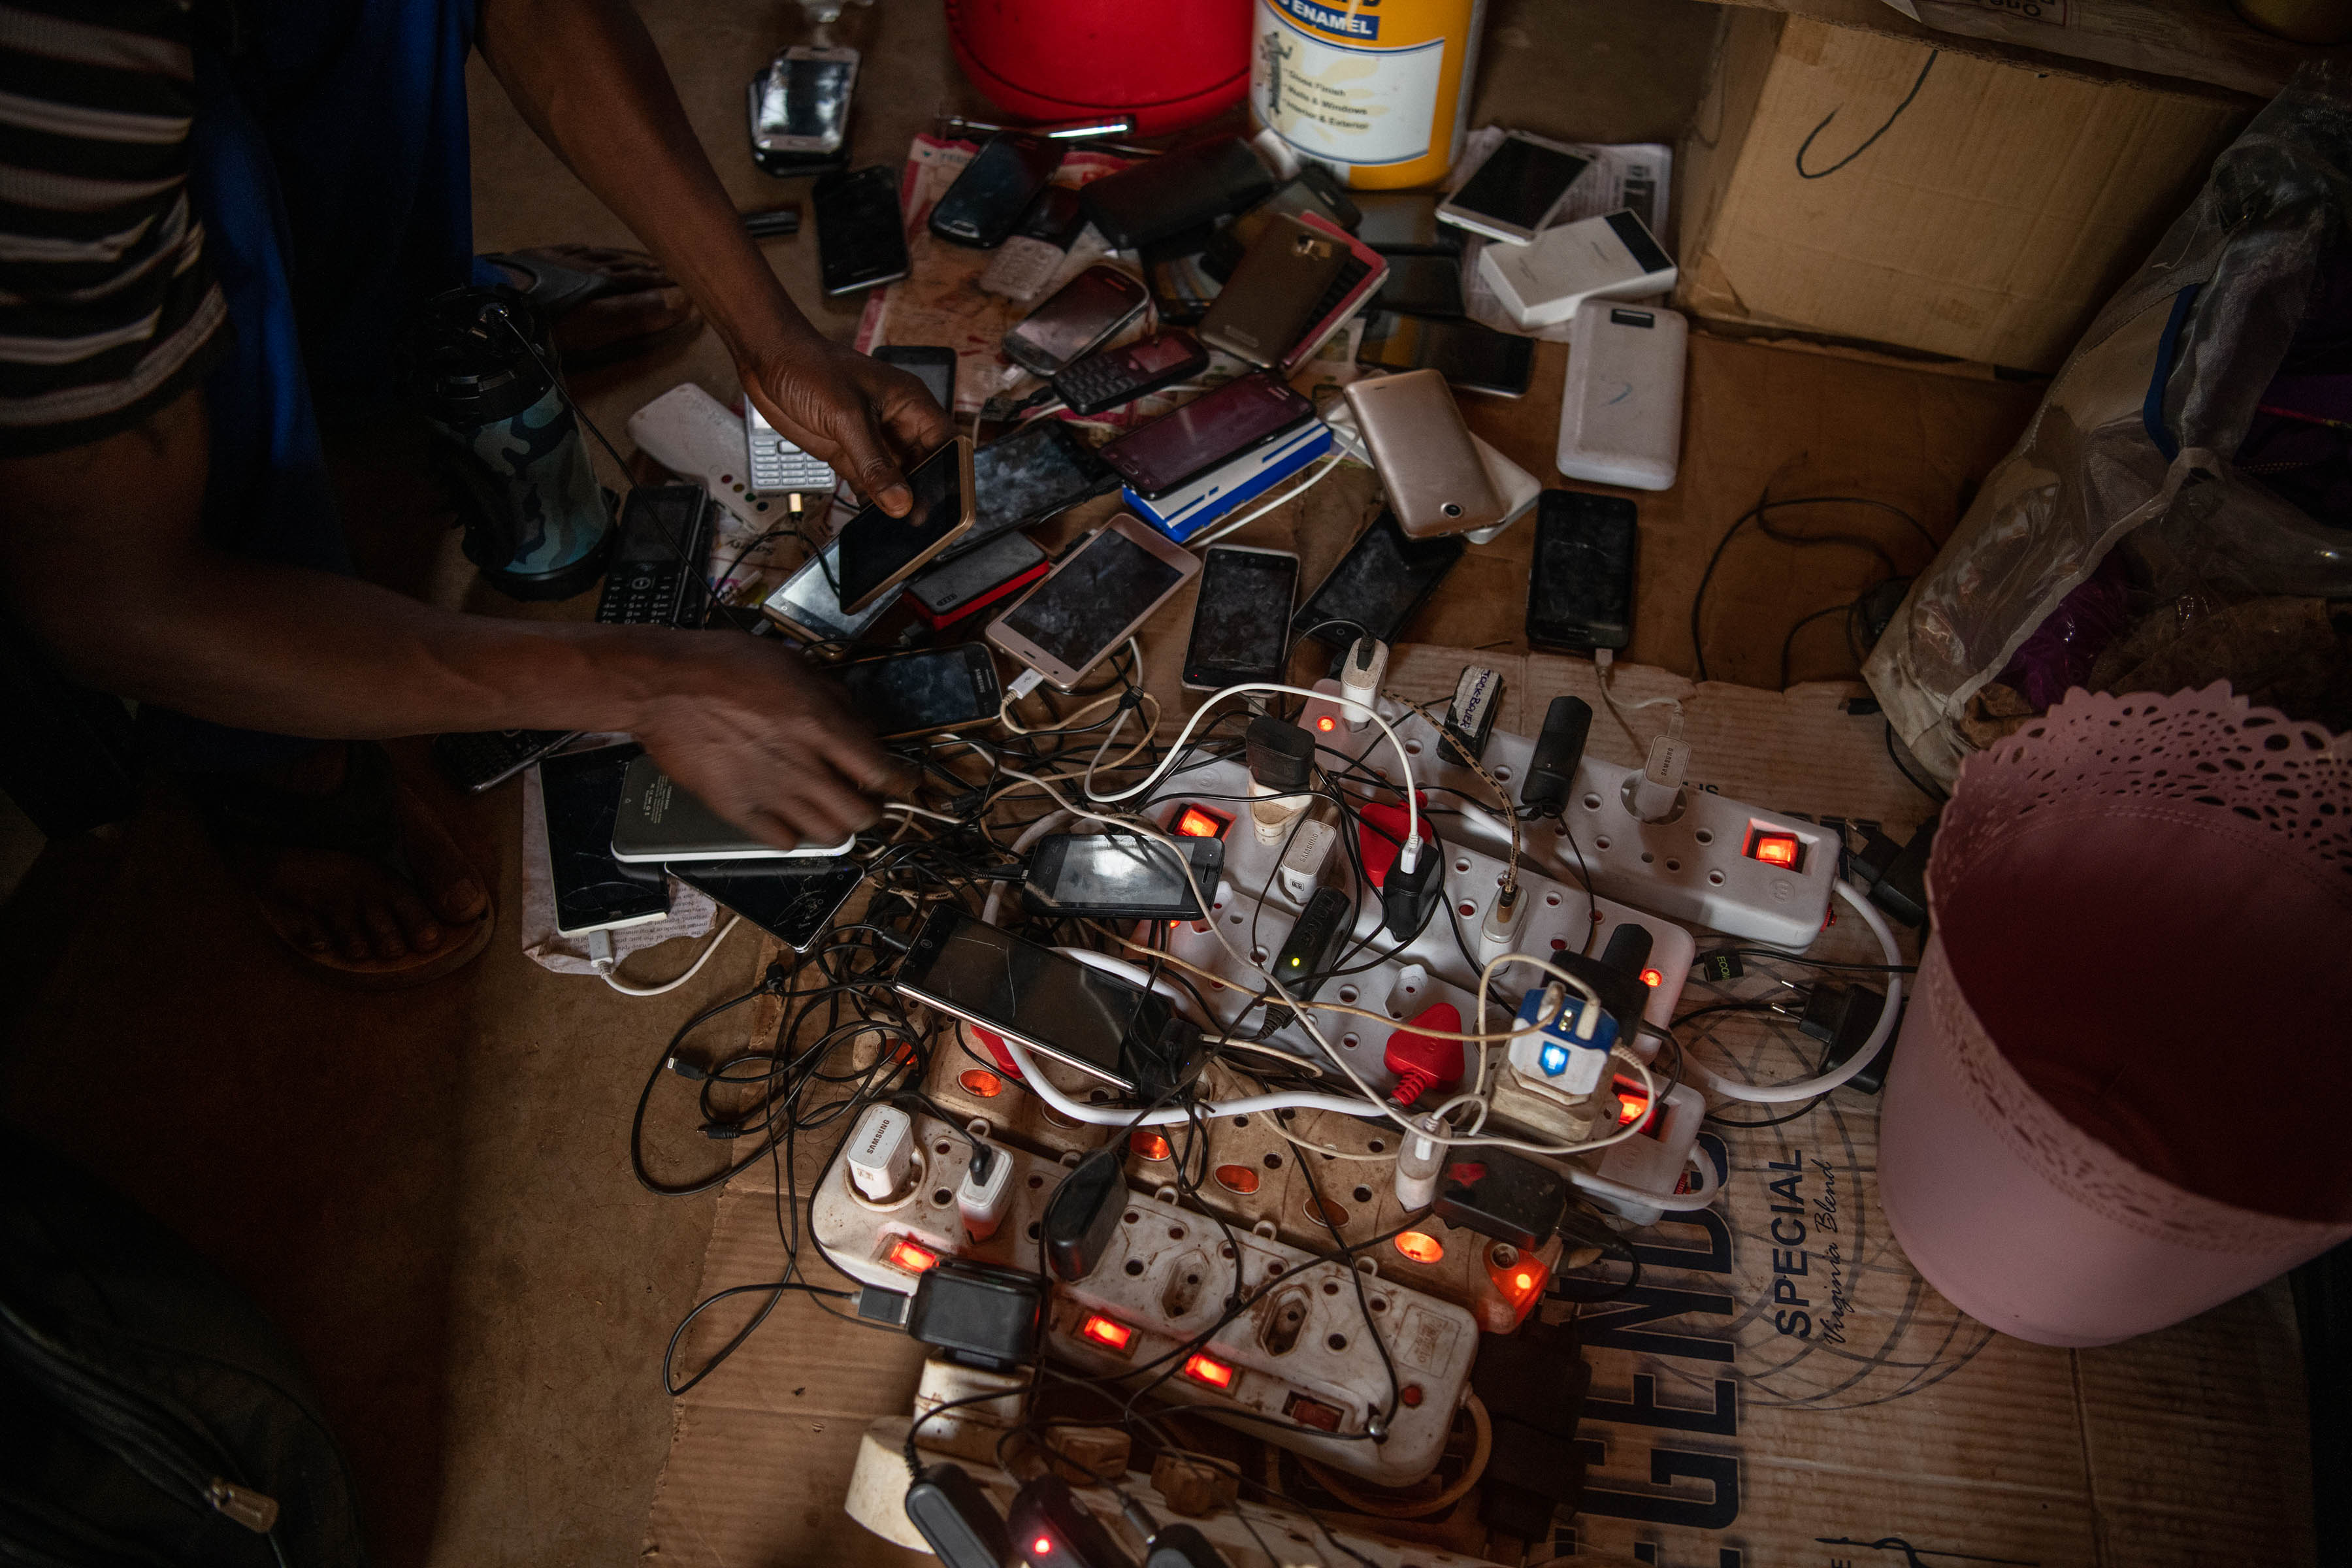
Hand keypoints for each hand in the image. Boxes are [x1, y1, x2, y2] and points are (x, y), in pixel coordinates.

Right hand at [628, 631, 901, 849]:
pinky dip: (796, 835)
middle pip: (861, 815)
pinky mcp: (737, 809)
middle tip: (871, 800)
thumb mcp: (793, 664)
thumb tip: (861, 725)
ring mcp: (769, 791)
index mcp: (819, 724)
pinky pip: (783, 842)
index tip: (909, 783)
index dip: (904, 783)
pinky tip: (793, 817)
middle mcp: (800, 764)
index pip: (881, 771)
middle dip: (875, 811)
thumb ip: (834, 698)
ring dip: (840, 826)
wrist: (663, 687)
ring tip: (835, 811)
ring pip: (829, 835)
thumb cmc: (723, 665)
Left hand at [742, 337, 955, 516]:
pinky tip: (874, 522)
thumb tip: (900, 502)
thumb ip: (874, 463)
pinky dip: (872, 504)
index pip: (946, 443)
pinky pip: (870, 486)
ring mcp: (874, 441)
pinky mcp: (850, 455)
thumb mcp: (846, 416)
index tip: (951, 502)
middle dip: (925, 494)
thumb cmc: (810, 365)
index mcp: (911, 403)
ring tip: (900, 530)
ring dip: (898, 503)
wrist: (768, 360)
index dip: (953, 472)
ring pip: (897, 481)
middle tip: (923, 525)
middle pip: (925, 467)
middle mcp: (897, 424)